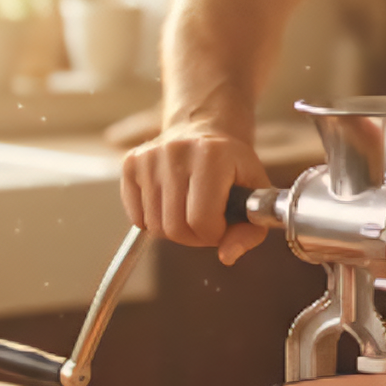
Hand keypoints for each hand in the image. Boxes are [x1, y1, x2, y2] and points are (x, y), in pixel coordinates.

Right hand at [119, 126, 269, 264]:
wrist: (203, 129)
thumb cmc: (232, 167)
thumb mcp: (255, 193)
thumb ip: (251, 230)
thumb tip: (227, 257)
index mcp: (212, 154)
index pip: (203, 220)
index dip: (215, 234)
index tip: (223, 223)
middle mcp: (176, 150)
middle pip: (175, 228)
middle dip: (195, 237)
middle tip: (207, 221)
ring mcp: (150, 156)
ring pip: (154, 227)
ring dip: (175, 230)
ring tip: (190, 210)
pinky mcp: (130, 163)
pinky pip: (136, 218)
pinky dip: (154, 221)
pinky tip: (170, 202)